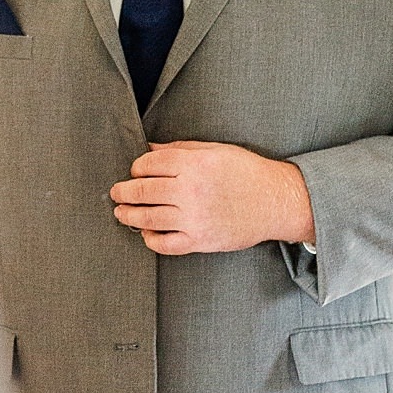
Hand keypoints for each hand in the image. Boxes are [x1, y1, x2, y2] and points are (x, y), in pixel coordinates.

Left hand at [110, 142, 315, 255]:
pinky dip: (151, 240)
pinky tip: (146, 234)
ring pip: (148, 217)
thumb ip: (181, 149)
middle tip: (116, 193)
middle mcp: (191, 190)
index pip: (150, 164)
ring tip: (121, 213)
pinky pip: (165, 244)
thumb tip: (150, 148)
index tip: (134, 171)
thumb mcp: (216, 150)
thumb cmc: (248, 172)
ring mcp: (194, 217)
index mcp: (195, 163)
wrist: (276, 201)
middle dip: (124, 191)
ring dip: (129, 215)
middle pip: (143, 190)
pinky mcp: (200, 240)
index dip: (136, 167)